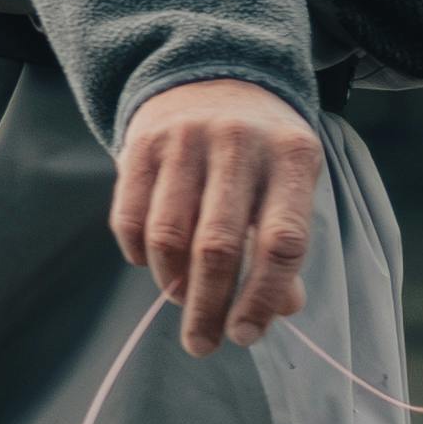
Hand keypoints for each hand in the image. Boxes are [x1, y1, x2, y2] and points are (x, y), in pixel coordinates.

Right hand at [110, 75, 329, 354]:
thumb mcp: (290, 185)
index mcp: (292, 157)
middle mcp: (239, 143)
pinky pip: (129, 216)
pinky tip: (151, 266)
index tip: (246, 335)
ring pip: (168, 235)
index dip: (263, 297)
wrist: (211, 78)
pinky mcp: (141, 142)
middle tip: (202, 344)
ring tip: (181, 302)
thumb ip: (285, 244)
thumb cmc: (261, 152)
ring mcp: (186, 140)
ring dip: (172, 284)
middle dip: (208, 307)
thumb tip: (281, 311)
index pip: (282, 242)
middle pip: (217, 247)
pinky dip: (138, 254)